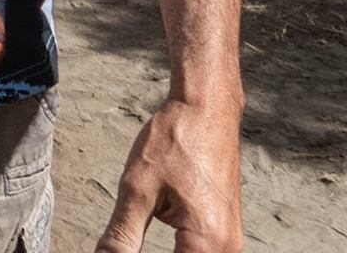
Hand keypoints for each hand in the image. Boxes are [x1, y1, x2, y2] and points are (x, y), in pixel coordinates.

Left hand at [96, 96, 242, 251]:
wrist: (206, 109)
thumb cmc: (175, 142)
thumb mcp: (137, 190)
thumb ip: (121, 237)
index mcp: (208, 244)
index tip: (117, 251)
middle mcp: (227, 249)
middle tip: (117, 247)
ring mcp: (230, 241)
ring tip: (129, 244)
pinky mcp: (225, 231)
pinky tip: (149, 245)